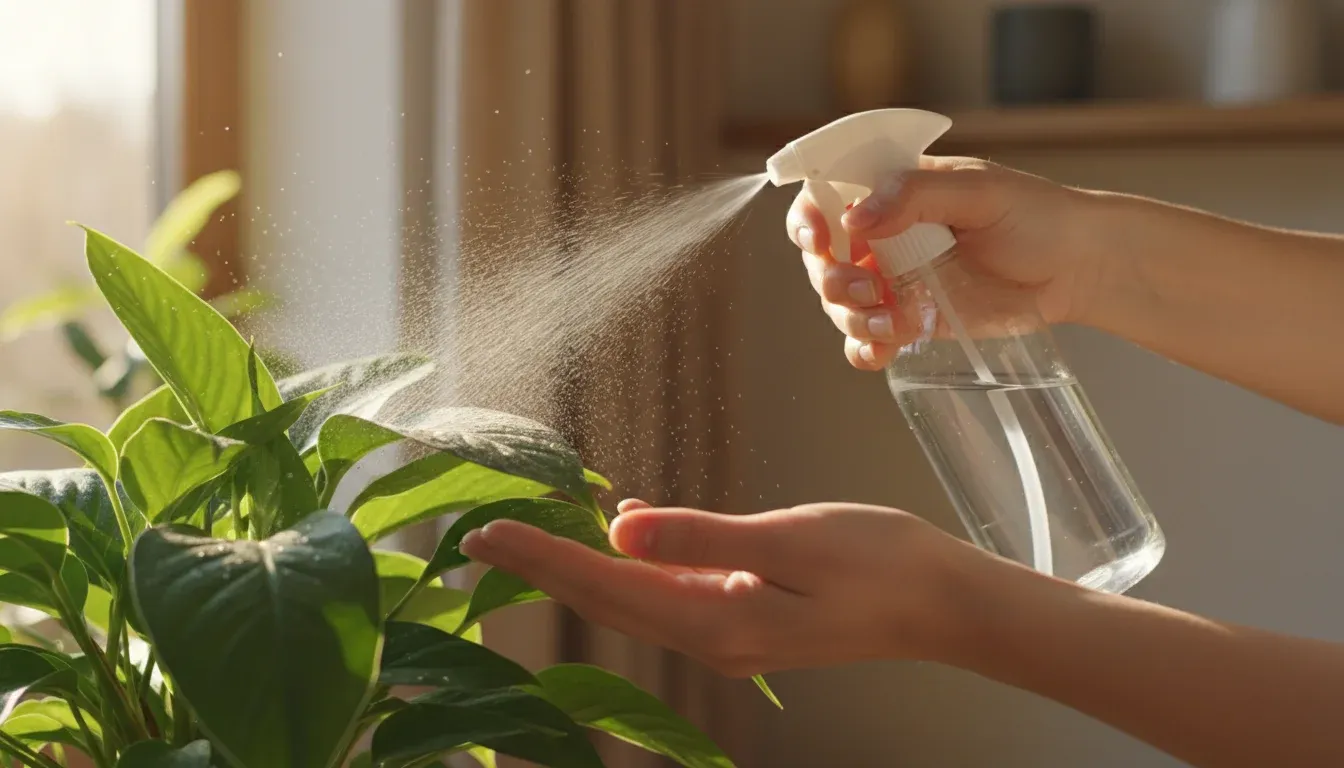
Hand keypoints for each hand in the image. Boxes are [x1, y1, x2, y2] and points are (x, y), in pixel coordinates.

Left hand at [458, 498, 1000, 675]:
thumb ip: (701, 538)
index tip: (489, 535)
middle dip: (545, 566)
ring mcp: (730, 632)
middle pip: (608, 599)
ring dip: (582, 567)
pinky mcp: (747, 616)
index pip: (607, 585)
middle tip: (485, 536)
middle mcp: (713, 637)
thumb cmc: (878, 564)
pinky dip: (636, 563)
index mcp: (717, 622)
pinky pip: (671, 591)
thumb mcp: (788, 541)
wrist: (940, 603)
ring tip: (534, 537)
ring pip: (634, 598)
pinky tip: (626, 532)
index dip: (544, 558)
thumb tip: (621, 528)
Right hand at [787, 156, 1109, 369]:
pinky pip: (868, 341)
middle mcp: (884, 237)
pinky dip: (864, 349)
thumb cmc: (1037, 215)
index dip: (809, 219)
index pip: (825, 198)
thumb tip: (854, 219)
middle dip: (831, 277)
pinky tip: (881, 351)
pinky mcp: (911, 321)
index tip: (821, 238)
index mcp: (892, 193)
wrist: (1078, 268)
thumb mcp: (980, 192)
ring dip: (851, 317)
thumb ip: (915, 196)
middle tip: (867, 286)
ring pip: (840, 304)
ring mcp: (895, 281)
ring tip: (891, 322)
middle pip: (823, 259)